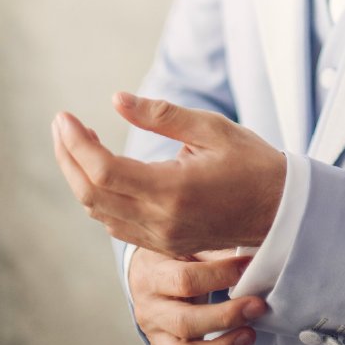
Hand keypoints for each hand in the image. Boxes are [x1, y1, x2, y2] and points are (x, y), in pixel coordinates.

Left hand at [51, 92, 286, 256]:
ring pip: (99, 213)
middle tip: (62, 125)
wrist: (282, 209)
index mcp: (172, 189)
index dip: (76, 143)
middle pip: (91, 194)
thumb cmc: (251, 161)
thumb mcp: (211, 127)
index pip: (104, 170)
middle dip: (68, 157)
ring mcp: (162, 238)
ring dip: (79, 177)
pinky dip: (99, 197)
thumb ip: (162, 115)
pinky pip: (117, 225)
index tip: (64, 117)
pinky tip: (102, 170)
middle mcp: (161, 220)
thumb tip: (116, 100)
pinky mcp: (165, 244)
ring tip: (77, 141)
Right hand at [128, 247, 263, 344]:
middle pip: (184, 321)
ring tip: (249, 334)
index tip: (248, 266)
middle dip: (225, 317)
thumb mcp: (185, 244)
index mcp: (153, 274)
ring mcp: (155, 333)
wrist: (143, 274)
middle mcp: (150, 308)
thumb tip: (252, 251)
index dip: (219, 275)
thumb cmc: (169, 256)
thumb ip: (214, 250)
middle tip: (257, 306)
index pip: (185, 279)